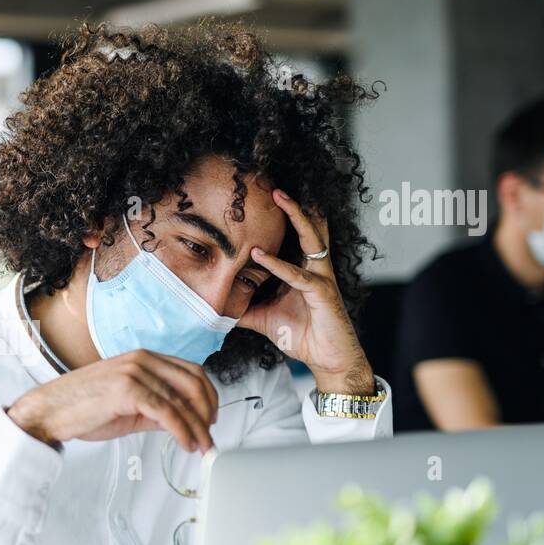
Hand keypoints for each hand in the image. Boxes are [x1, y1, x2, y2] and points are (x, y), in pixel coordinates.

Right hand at [7, 349, 218, 451]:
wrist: (49, 410)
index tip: (210, 417)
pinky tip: (185, 443)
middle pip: (193, 382)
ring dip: (197, 427)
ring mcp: (134, 372)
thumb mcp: (127, 406)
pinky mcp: (127, 390)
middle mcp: (141, 359)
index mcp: (142, 358)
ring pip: (182, 400)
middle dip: (207, 412)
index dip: (208, 396)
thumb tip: (183, 422)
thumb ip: (156, 410)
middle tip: (209, 435)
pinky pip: (166, 412)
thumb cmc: (81, 407)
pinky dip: (182, 430)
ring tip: (201, 446)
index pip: (190, 371)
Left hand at [239, 189, 374, 394]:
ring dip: (296, 217)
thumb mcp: (264, 318)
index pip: (296, 238)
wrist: (327, 359)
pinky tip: (259, 255)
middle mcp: (315, 269)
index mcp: (303, 270)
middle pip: (308, 229)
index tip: (266, 201)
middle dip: (293, 206)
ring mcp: (321, 279)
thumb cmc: (302, 335)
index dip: (286, 218)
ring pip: (311, 240)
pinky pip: (298, 276)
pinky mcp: (323, 294)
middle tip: (275, 186)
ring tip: (281, 199)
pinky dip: (278, 265)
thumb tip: (216, 307)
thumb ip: (244, 309)